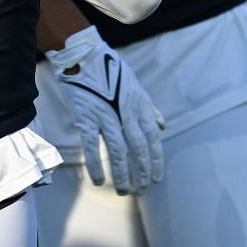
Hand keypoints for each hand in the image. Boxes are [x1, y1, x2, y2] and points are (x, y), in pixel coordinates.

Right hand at [47, 26, 165, 192]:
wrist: (83, 55)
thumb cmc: (109, 69)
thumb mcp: (135, 85)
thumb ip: (149, 108)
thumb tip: (163, 126)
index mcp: (139, 105)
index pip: (152, 138)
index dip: (155, 160)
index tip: (155, 178)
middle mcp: (126, 112)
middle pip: (138, 148)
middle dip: (141, 172)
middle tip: (142, 190)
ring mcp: (106, 115)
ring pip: (118, 151)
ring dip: (122, 174)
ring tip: (125, 191)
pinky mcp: (86, 117)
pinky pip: (93, 147)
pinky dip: (96, 165)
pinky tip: (100, 181)